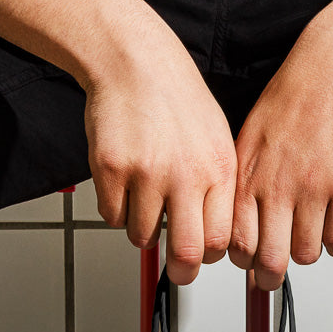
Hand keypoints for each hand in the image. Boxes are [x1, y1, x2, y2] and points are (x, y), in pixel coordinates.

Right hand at [83, 40, 237, 285]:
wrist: (134, 61)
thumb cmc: (176, 99)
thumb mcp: (217, 140)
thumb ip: (219, 189)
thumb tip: (218, 239)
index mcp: (218, 169)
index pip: (221, 240)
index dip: (210, 255)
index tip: (203, 254)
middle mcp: (185, 174)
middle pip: (186, 253)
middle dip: (181, 271)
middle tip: (177, 270)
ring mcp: (145, 173)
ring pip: (142, 238)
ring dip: (142, 230)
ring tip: (145, 200)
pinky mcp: (111, 169)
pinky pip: (112, 217)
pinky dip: (116, 209)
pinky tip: (124, 183)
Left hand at [228, 24, 332, 290]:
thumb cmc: (293, 97)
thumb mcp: (249, 137)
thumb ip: (241, 181)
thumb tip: (235, 224)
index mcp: (247, 175)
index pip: (235, 242)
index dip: (241, 261)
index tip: (248, 261)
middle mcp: (276, 186)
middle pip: (268, 261)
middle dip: (269, 278)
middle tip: (272, 277)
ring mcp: (312, 189)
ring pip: (305, 255)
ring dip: (307, 254)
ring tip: (308, 240)